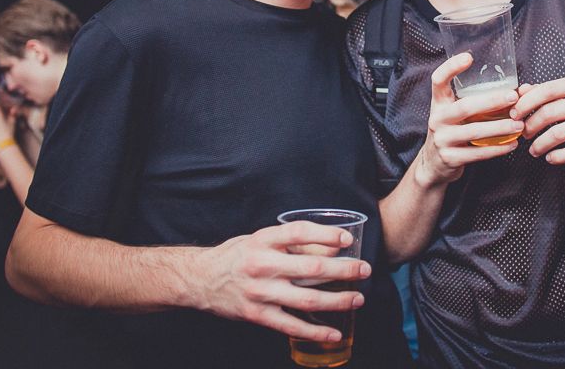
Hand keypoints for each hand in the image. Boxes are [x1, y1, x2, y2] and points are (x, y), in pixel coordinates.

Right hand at [193, 221, 370, 341]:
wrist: (200, 280)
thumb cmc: (236, 255)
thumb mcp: (259, 239)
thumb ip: (289, 242)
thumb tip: (328, 246)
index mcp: (263, 240)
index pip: (299, 232)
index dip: (326, 235)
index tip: (347, 240)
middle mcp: (262, 265)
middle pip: (310, 268)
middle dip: (343, 269)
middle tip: (364, 269)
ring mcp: (260, 292)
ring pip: (306, 299)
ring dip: (337, 300)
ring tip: (358, 298)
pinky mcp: (257, 315)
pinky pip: (291, 325)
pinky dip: (315, 331)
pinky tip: (334, 332)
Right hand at [415, 53, 523, 187]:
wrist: (433, 164)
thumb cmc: (453, 131)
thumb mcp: (455, 113)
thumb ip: (478, 101)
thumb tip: (520, 91)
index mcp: (439, 103)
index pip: (438, 80)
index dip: (450, 67)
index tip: (469, 57)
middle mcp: (437, 118)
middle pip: (465, 107)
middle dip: (492, 101)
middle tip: (514, 97)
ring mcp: (442, 139)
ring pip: (474, 131)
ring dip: (500, 127)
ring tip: (519, 125)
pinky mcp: (450, 158)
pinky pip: (477, 153)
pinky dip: (497, 149)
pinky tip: (512, 144)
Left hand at [511, 75, 564, 164]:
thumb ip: (542, 93)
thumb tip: (519, 91)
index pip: (548, 90)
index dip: (526, 103)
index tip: (514, 114)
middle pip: (550, 112)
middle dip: (531, 125)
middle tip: (523, 134)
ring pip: (559, 133)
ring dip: (540, 144)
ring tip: (534, 150)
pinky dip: (556, 157)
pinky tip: (549, 157)